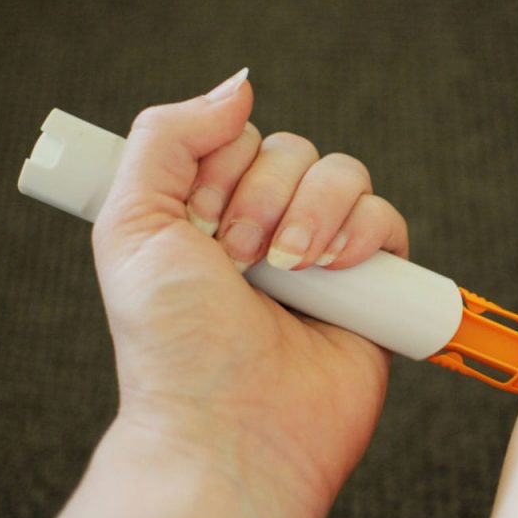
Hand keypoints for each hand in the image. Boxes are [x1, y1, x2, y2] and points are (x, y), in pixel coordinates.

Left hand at [34, 69, 407, 517]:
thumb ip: (166, 136)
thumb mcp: (132, 225)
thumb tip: (238, 86)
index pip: (236, 137)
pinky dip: (361, 233)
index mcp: (205, 216)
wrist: (233, 431)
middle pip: (292, 149)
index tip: (199, 223)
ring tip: (286, 269)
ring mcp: (320, 256)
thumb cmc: (177, 348)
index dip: (221, 168)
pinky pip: (385, 218)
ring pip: (343, 174)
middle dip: (264, 196)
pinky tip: (331, 271)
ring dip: (312, 213)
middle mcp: (264, 230)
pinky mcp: (369, 283)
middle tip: (239, 258)